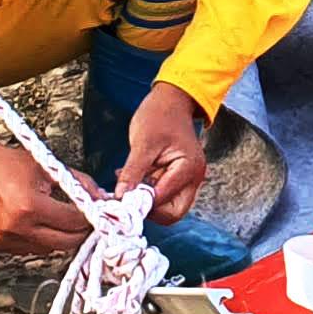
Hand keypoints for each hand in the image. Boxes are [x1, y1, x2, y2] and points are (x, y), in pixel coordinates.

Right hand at [0, 135, 93, 256]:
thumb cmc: (8, 164)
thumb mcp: (47, 166)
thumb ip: (77, 183)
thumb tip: (100, 196)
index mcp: (30, 206)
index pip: (72, 221)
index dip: (89, 218)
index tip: (96, 213)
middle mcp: (17, 226)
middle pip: (64, 243)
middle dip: (79, 233)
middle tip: (85, 222)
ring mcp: (5, 238)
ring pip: (48, 249)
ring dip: (59, 238)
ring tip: (61, 221)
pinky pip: (28, 250)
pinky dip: (39, 240)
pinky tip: (39, 225)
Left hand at [116, 84, 209, 222]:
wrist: (171, 100)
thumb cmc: (160, 115)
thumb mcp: (143, 143)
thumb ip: (133, 172)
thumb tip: (121, 197)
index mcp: (188, 169)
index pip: (164, 201)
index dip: (141, 203)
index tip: (119, 200)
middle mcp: (193, 178)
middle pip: (172, 213)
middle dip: (147, 210)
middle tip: (126, 197)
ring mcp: (187, 179)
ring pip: (166, 207)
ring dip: (145, 201)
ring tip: (127, 184)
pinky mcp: (177, 178)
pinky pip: (162, 195)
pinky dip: (146, 192)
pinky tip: (132, 178)